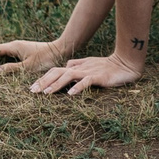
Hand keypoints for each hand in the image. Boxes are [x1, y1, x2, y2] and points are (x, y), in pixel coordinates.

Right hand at [0, 39, 65, 77]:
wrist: (61, 50)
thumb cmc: (46, 58)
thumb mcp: (27, 67)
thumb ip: (11, 69)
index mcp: (13, 46)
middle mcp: (14, 45)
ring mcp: (19, 49)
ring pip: (0, 55)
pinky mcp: (24, 53)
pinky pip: (7, 57)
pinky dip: (0, 64)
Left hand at [27, 53, 143, 96]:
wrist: (126, 63)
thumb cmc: (107, 66)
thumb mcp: (89, 65)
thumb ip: (77, 66)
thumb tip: (65, 68)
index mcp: (76, 66)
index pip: (55, 71)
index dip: (43, 78)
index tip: (33, 88)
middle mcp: (80, 68)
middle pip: (57, 72)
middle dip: (44, 82)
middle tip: (32, 92)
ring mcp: (89, 71)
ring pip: (68, 76)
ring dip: (56, 84)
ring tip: (46, 93)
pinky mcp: (99, 76)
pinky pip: (86, 81)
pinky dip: (78, 87)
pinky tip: (70, 94)